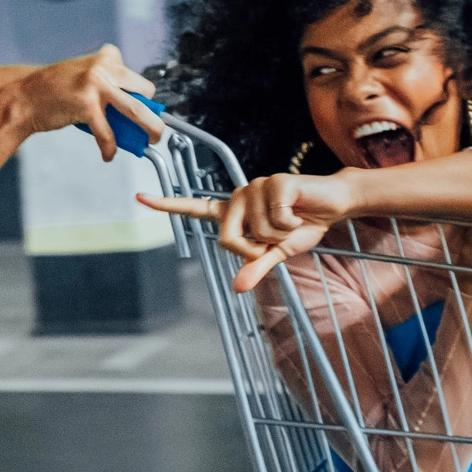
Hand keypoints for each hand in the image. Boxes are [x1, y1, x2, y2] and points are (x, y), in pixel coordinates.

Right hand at [10, 45, 163, 161]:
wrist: (23, 98)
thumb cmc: (53, 91)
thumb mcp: (85, 77)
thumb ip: (108, 85)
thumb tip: (134, 112)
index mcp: (105, 57)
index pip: (137, 77)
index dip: (142, 94)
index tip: (145, 108)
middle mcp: (103, 67)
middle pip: (145, 90)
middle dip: (153, 112)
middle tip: (157, 128)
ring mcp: (96, 85)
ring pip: (136, 110)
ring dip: (150, 128)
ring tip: (152, 139)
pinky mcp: (86, 105)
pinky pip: (107, 132)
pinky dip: (110, 147)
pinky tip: (108, 154)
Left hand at [142, 172, 361, 292]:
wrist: (333, 206)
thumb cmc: (302, 226)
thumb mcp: (277, 252)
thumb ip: (256, 267)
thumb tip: (238, 289)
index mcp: (233, 211)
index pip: (194, 207)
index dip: (166, 204)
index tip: (138, 196)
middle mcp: (238, 196)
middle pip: (226, 239)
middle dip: (253, 250)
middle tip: (275, 240)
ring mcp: (255, 186)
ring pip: (256, 232)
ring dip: (279, 236)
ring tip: (292, 221)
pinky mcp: (275, 182)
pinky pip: (275, 219)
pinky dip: (292, 225)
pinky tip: (300, 213)